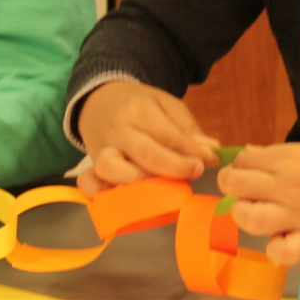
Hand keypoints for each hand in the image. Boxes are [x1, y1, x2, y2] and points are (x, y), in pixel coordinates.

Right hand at [75, 81, 219, 194]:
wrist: (98, 99)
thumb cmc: (138, 105)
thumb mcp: (166, 105)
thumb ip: (187, 129)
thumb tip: (211, 151)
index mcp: (139, 110)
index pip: (169, 135)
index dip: (193, 152)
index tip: (210, 162)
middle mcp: (119, 131)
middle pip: (146, 153)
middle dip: (174, 167)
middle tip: (195, 172)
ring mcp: (101, 150)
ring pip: (111, 168)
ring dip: (138, 183)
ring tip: (160, 188)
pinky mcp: (90, 166)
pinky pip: (87, 182)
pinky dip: (100, 193)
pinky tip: (122, 200)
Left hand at [216, 141, 299, 265]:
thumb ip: (279, 153)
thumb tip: (249, 153)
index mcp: (288, 159)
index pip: (242, 161)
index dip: (242, 166)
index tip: (251, 172)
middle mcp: (286, 186)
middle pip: (234, 185)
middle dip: (232, 186)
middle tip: (246, 191)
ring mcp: (297, 215)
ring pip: (248, 218)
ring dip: (244, 215)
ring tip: (256, 213)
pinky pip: (282, 252)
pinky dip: (276, 250)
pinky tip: (279, 240)